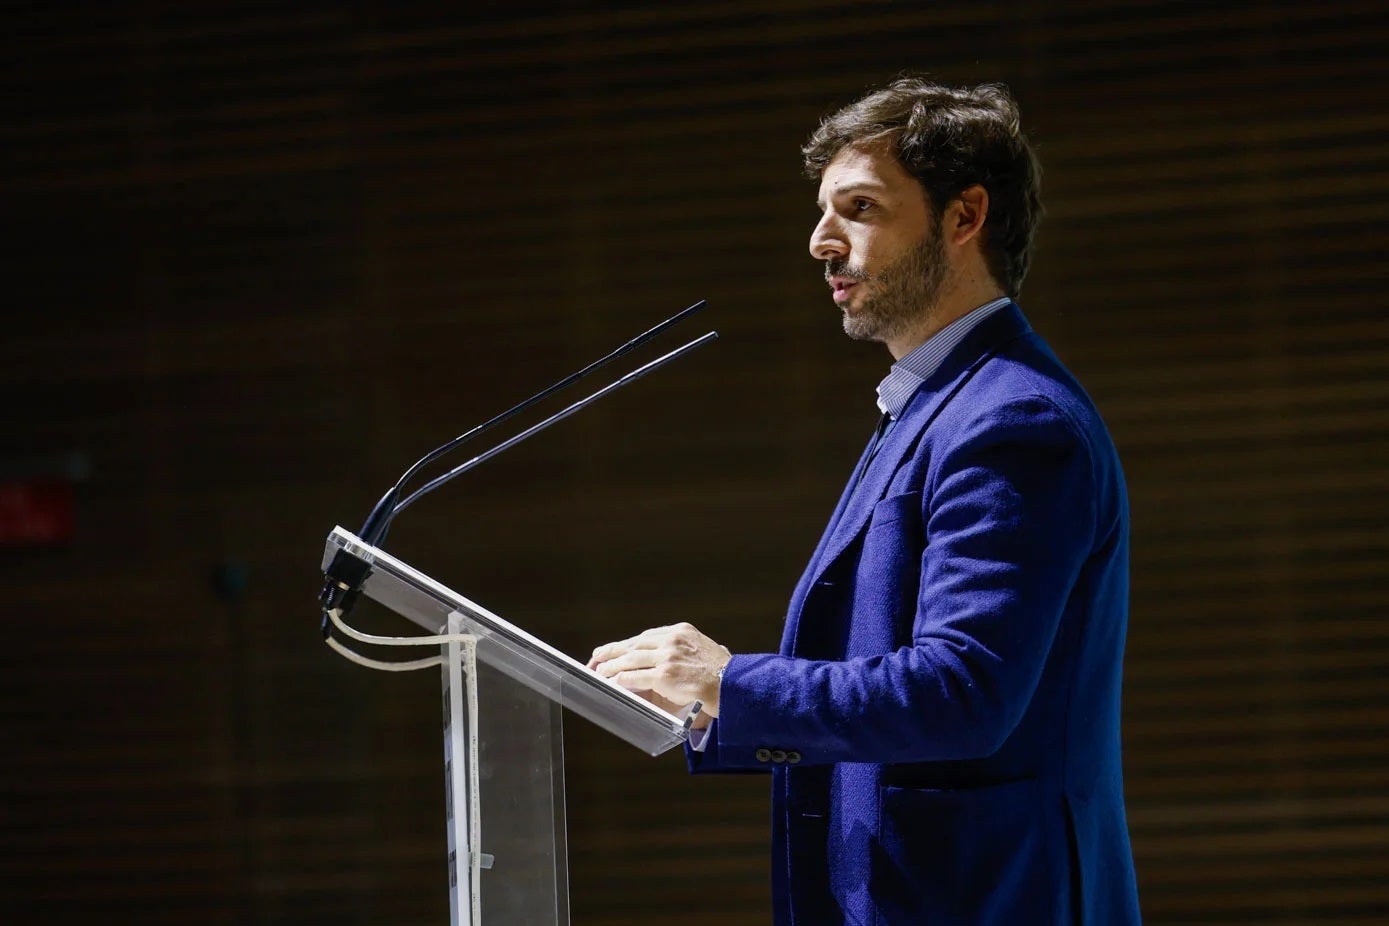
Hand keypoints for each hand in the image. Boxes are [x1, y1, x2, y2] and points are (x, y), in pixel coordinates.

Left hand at [587, 622, 731, 717]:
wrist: (733, 685)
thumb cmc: (721, 673)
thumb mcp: (701, 650)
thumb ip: (681, 651)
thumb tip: (661, 660)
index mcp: (681, 631)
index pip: (646, 636)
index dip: (627, 644)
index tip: (614, 649)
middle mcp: (672, 640)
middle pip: (634, 643)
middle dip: (613, 651)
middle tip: (596, 657)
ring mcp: (668, 656)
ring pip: (631, 659)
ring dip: (612, 666)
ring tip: (600, 671)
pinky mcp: (665, 674)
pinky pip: (636, 676)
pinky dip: (621, 679)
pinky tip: (613, 682)